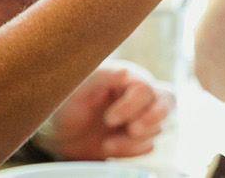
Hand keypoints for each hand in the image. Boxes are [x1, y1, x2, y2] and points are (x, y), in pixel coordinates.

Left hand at [36, 61, 173, 159]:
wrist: (58, 131)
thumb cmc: (68, 101)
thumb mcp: (81, 85)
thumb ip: (105, 76)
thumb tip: (126, 72)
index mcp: (128, 78)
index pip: (146, 89)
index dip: (131, 106)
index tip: (109, 119)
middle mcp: (140, 96)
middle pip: (167, 101)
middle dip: (152, 119)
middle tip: (132, 130)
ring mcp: (141, 117)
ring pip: (157, 128)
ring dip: (132, 141)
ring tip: (106, 144)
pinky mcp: (137, 139)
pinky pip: (148, 146)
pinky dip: (130, 151)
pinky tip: (109, 148)